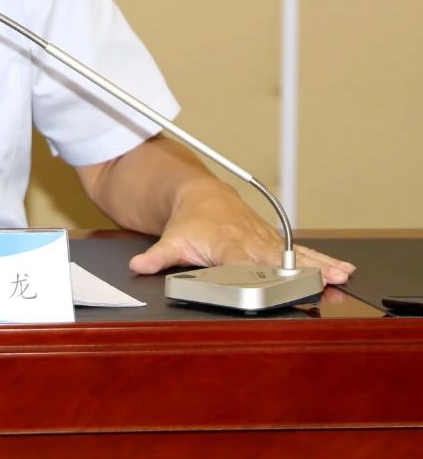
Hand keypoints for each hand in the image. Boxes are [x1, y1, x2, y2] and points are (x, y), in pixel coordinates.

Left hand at [128, 180, 354, 285]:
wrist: (200, 195)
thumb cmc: (189, 221)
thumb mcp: (171, 240)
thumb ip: (157, 257)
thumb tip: (138, 266)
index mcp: (225, 244)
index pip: (243, 261)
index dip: (257, 273)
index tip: (274, 284)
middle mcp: (249, 241)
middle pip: (277, 258)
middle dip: (299, 270)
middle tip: (325, 281)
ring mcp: (264, 239)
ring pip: (294, 253)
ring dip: (319, 264)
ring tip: (341, 275)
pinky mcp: (273, 239)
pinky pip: (300, 250)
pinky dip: (322, 258)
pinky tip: (342, 268)